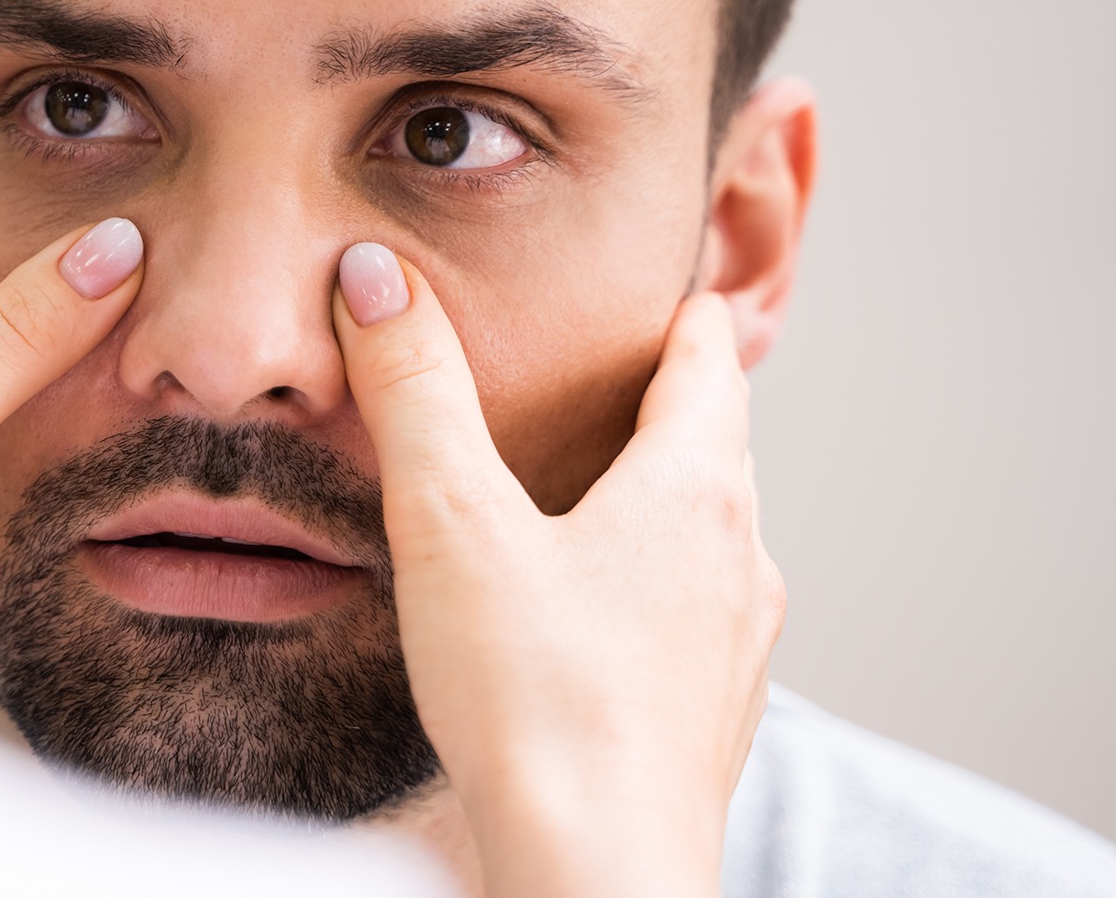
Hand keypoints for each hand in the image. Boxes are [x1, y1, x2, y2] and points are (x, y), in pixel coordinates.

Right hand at [332, 243, 783, 897]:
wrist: (596, 869)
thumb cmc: (533, 700)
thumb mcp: (451, 523)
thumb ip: (414, 394)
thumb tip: (378, 277)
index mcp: (693, 491)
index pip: (708, 365)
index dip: (682, 319)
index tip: (670, 289)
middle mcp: (738, 559)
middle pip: (716, 449)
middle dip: (673, 405)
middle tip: (628, 373)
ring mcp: (735, 646)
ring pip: (712, 538)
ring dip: (665, 501)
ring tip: (604, 489)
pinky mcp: (711, 715)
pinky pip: (695, 617)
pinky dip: (655, 585)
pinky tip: (596, 615)